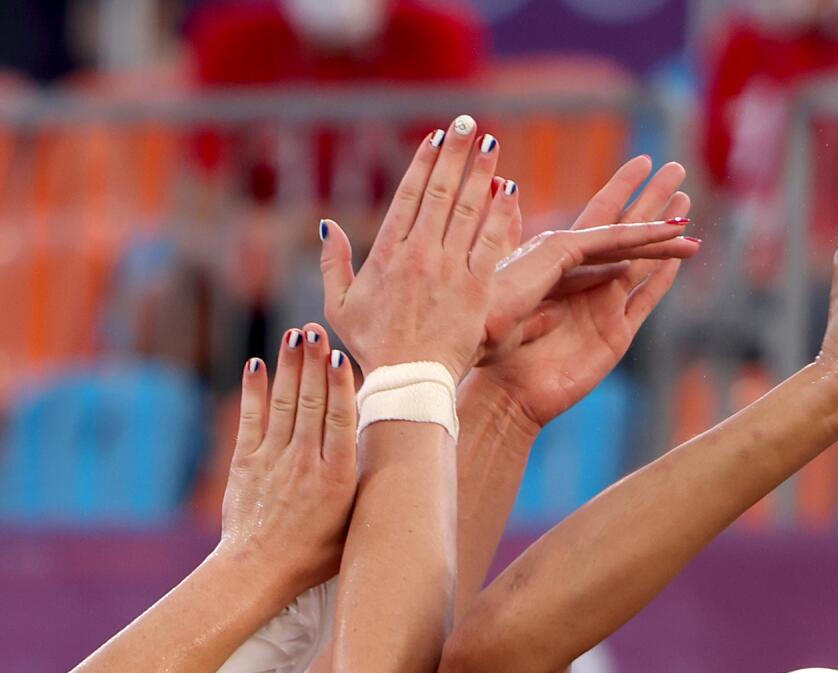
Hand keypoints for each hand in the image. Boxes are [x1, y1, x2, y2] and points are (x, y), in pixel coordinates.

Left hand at [218, 324, 359, 594]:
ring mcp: (272, 460)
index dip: (340, 385)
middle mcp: (305, 464)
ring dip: (289, 366)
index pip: (340, 421)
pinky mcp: (245, 462)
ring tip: (296, 335)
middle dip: (313, 362)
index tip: (340, 355)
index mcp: (337, 479)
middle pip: (311, 403)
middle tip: (316, 329)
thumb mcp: (353, 524)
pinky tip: (258, 364)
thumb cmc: (314, 554)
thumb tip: (387, 451)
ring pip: (283, 404)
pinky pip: (250, 418)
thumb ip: (365, 485)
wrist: (258, 572)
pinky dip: (254, 390)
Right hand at [318, 115, 516, 378]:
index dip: (423, 163)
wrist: (408, 382)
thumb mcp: (340, 307)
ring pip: (467, 210)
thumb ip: (333, 263)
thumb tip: (328, 224)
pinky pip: (490, 243)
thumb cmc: (374, 348)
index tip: (435, 138)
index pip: (408, 196)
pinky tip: (509, 191)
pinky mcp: (476, 289)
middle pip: (439, 192)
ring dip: (480, 174)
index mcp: (387, 254)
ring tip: (491, 145)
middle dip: (454, 154)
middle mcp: (420, 255)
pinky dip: (500, 216)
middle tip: (467, 124)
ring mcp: (450, 270)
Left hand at [473, 156, 700, 428]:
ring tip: (686, 205)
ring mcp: (603, 306)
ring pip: (642, 261)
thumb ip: (513, 237)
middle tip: (677, 169)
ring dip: (664, 237)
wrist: (503, 389)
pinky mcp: (615, 335)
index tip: (643, 161)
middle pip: (626, 231)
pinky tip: (678, 258)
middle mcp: (585, 279)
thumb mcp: (500, 279)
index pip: (598, 216)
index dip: (621, 188)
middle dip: (652, 200)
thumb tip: (502, 183)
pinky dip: (662, 278)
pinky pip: (644, 300)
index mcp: (557, 259)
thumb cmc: (491, 338)